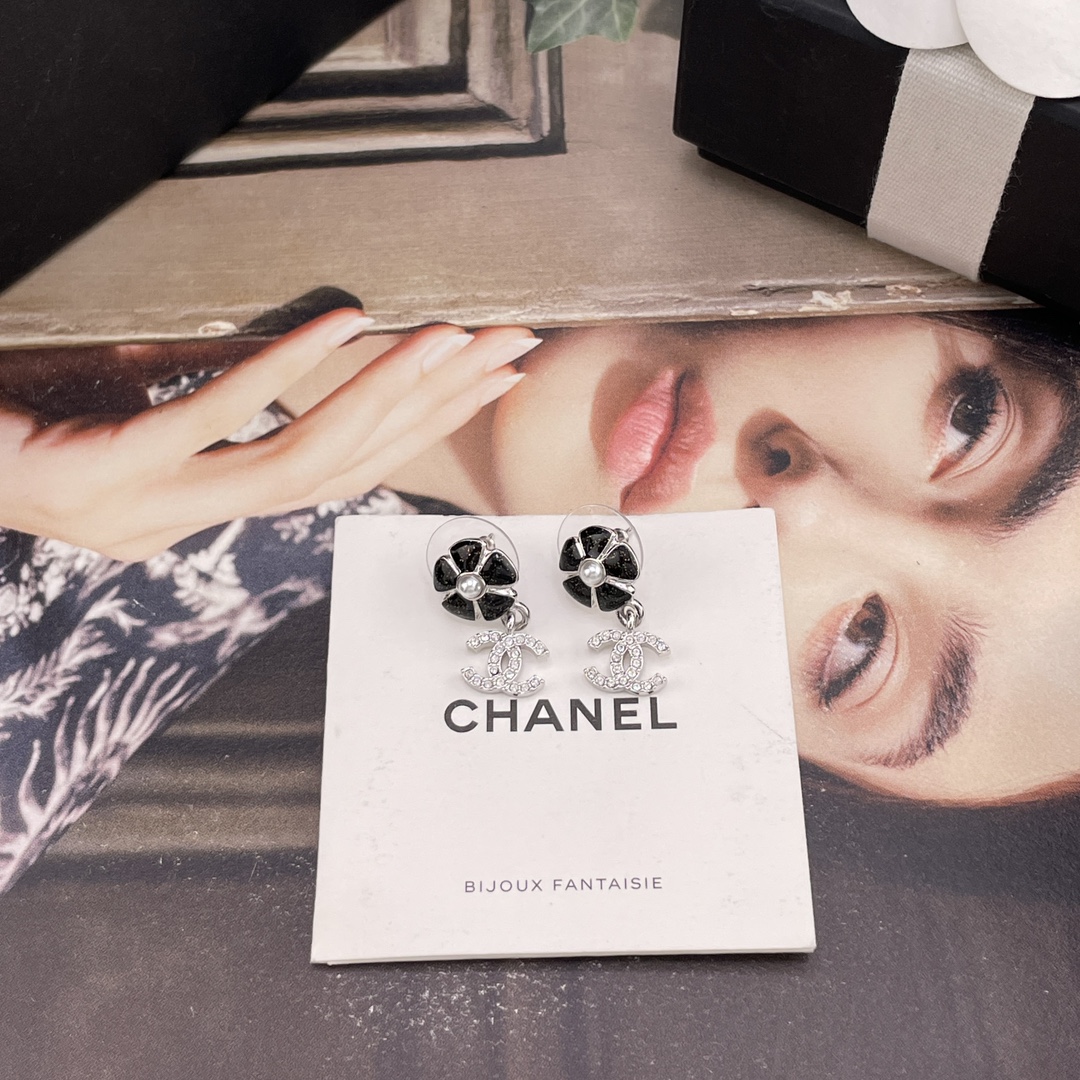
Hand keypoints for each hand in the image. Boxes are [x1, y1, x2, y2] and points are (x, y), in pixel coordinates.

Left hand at [0, 310, 536, 560]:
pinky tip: (346, 324)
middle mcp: (185, 523)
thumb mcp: (116, 433)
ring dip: (387, 394)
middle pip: (339, 470)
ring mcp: (149, 506)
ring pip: (301, 460)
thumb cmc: (10, 437)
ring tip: (453, 340)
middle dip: (433, 410)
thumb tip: (282, 383)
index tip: (480, 383)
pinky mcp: (110, 469)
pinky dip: (288, 372)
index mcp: (192, 515)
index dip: (414, 433)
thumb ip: (198, 426)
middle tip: (505, 350)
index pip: (331, 478)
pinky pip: (217, 420)